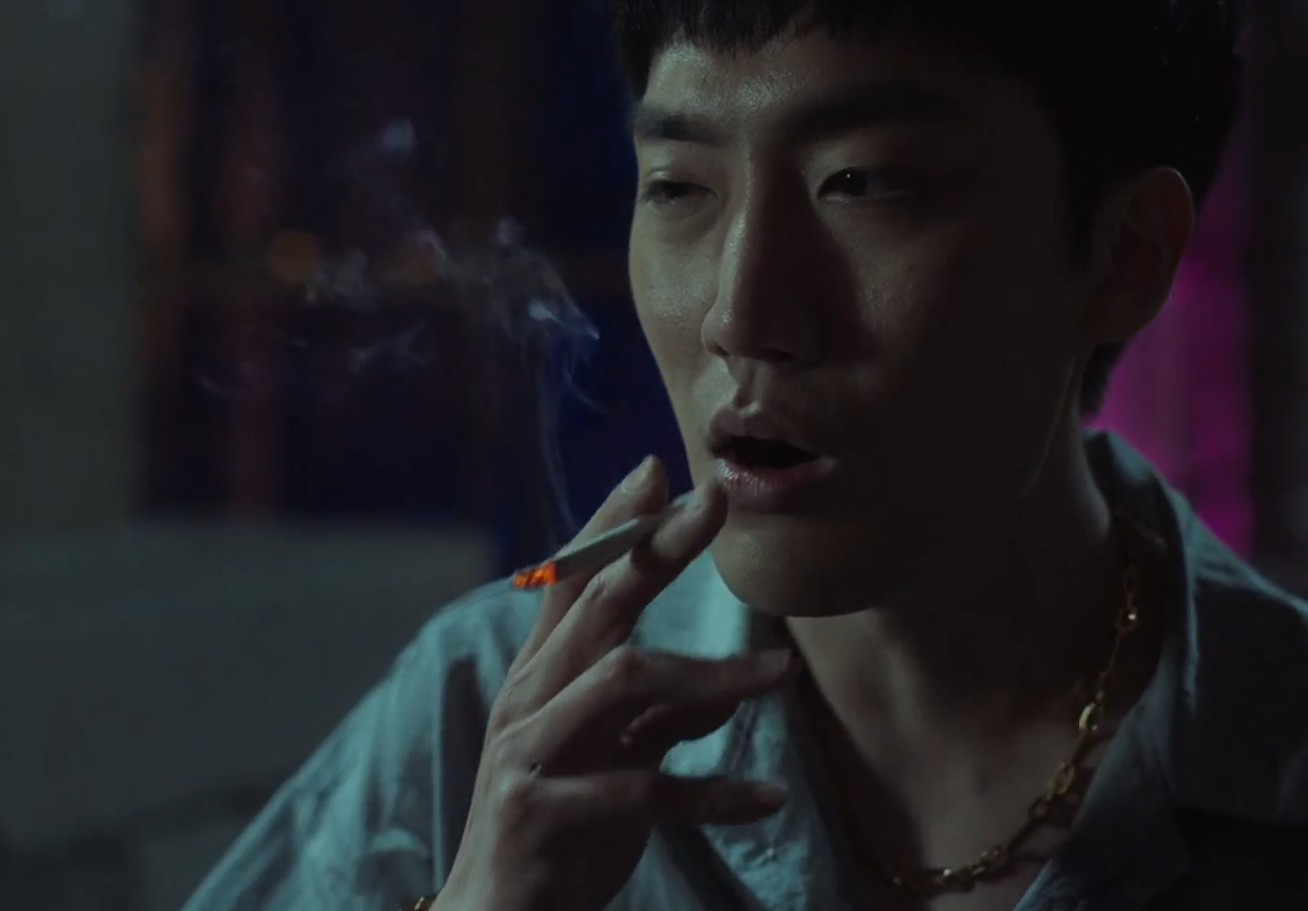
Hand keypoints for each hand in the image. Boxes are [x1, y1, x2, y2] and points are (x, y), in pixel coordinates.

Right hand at [438, 458, 796, 910]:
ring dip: (710, 672)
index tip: (656, 469)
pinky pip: (640, 786)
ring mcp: (527, 752)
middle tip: (715, 500)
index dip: (609, 524)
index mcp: (539, 680)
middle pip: (598, 605)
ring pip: (623, 679)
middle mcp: (526, 700)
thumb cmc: (560, 838)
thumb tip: (732, 683)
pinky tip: (767, 798)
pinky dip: (713, 791)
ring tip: (781, 674)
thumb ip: (662, 720)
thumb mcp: (617, 766)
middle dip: (656, 548)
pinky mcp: (540, 811)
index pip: (569, 581)